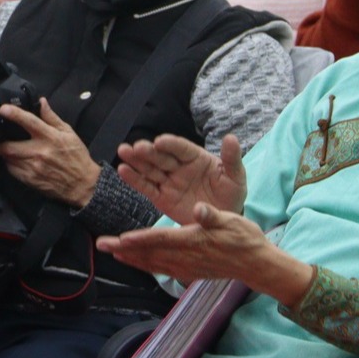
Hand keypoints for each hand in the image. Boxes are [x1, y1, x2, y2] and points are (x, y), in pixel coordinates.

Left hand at [0, 98, 101, 207]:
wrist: (82, 184)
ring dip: (3, 153)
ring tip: (1, 148)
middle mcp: (40, 152)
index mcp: (50, 138)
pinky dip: (10, 164)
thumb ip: (52, 117)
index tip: (3, 109)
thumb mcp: (68, 133)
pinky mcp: (30, 180)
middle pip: (10, 146)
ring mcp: (33, 168)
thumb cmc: (76, 157)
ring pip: (9, 159)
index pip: (30, 122)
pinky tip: (13, 160)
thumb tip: (41, 102)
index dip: (15, 114)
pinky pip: (12, 170)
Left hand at [98, 203, 312, 303]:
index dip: (140, 239)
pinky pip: (162, 269)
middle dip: (124, 249)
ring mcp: (187, 267)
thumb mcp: (233, 220)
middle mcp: (187, 256)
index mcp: (195, 240)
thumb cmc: (245, 238)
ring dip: (131, 258)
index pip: (162, 239)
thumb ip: (214, 216)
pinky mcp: (189, 272)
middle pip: (150, 253)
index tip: (121, 239)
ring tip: (111, 252)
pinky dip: (145, 265)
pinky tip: (135, 263)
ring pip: (153, 263)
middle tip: (101, 244)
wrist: (257, 265)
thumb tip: (201, 209)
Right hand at [115, 133, 247, 223]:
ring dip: (136, 161)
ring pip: (150, 169)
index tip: (160, 141)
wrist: (222, 220)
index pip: (181, 148)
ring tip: (123, 151)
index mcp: (196, 158)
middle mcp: (179, 167)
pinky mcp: (161, 197)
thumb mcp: (236, 177)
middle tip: (136, 147)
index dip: (171, 144)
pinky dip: (134, 180)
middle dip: (149, 151)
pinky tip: (123, 170)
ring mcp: (169, 182)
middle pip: (161, 157)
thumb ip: (231, 159)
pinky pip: (146, 187)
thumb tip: (231, 137)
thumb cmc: (231, 195)